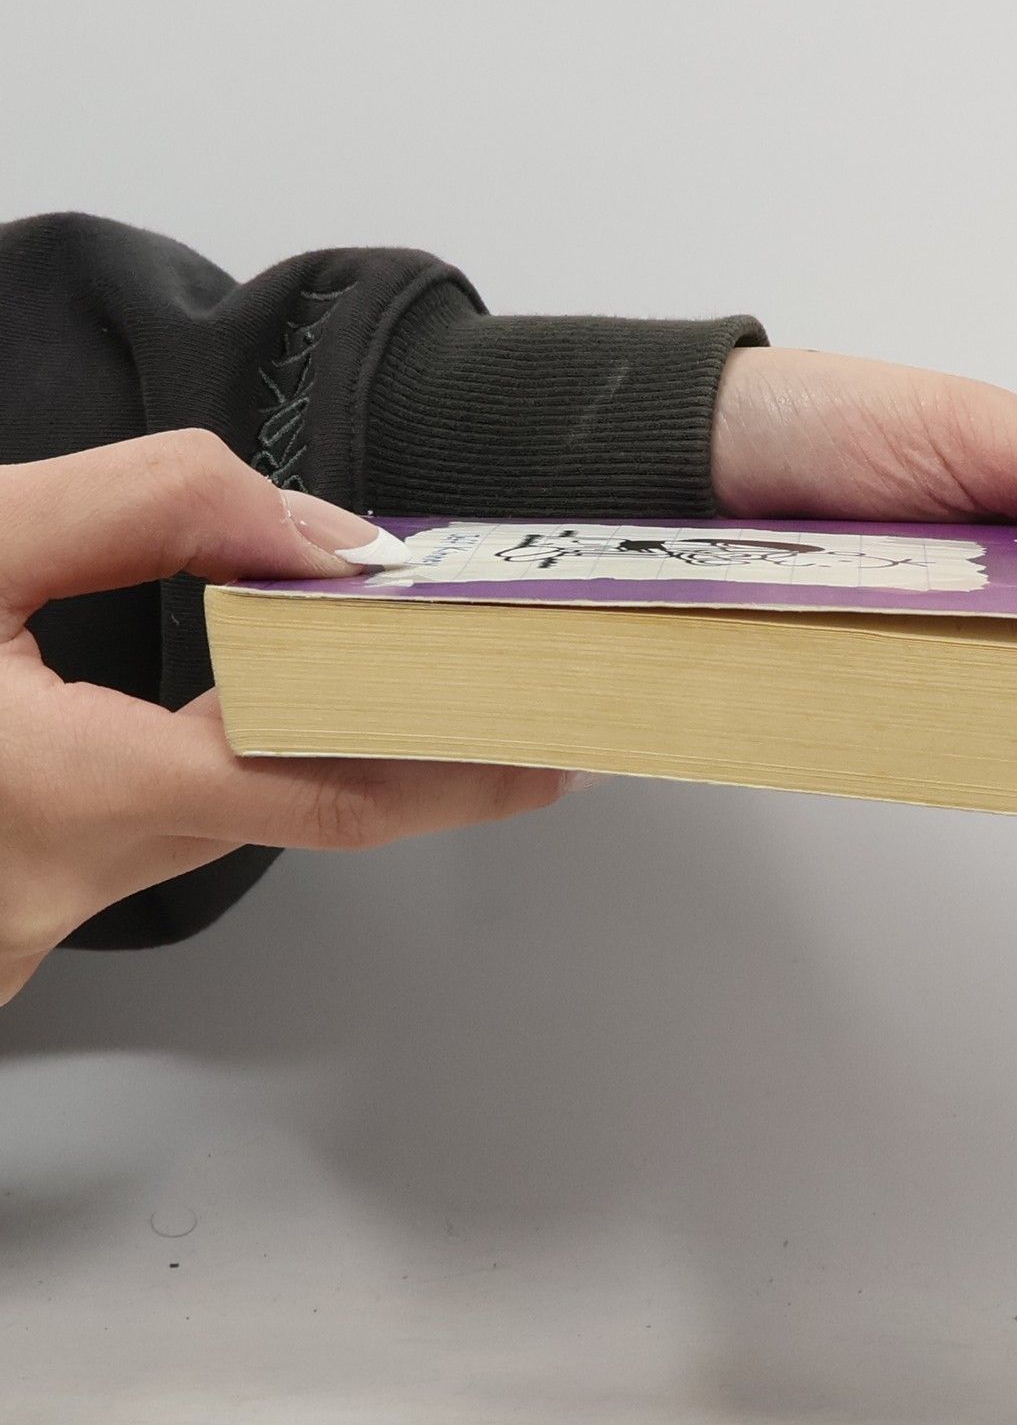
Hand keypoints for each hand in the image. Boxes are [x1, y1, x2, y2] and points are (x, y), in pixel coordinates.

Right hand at [0, 432, 567, 1005]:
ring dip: (319, 745)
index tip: (554, 741)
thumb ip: (147, 511)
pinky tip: (267, 700)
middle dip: (413, 741)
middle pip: (298, 804)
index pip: (331, 794)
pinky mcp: (20, 902)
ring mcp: (36, 912)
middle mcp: (64, 885)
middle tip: (512, 686)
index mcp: (66, 794)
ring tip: (405, 667)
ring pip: (230, 816)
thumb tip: (326, 542)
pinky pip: (166, 829)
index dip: (464, 768)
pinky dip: (232, 763)